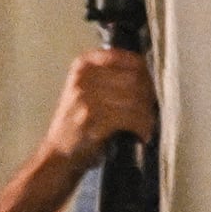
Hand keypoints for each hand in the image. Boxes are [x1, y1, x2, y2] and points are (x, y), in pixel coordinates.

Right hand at [36, 48, 157, 173]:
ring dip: (147, 116)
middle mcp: (84, 76)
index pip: (130, 60)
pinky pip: (129, 118)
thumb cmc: (77, 121)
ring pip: (135, 99)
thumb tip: (148, 77)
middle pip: (135, 79)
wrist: (58, 151)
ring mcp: (86, 97)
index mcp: (84, 64)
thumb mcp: (86, 89)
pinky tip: (142, 134)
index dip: (147, 76)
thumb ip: (110, 76)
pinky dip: (141, 127)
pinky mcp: (92, 118)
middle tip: (152, 111)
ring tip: (148, 125)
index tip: (151, 90)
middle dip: (149, 97)